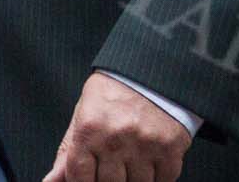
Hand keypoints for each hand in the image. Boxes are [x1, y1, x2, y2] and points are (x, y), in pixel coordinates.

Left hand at [43, 73, 190, 181]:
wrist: (154, 69)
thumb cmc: (114, 94)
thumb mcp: (84, 115)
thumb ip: (67, 153)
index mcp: (89, 130)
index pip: (79, 179)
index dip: (85, 181)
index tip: (93, 174)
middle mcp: (116, 138)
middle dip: (110, 178)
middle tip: (115, 163)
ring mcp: (145, 144)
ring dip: (134, 178)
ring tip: (134, 159)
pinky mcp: (170, 146)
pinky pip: (164, 180)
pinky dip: (158, 177)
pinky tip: (152, 161)